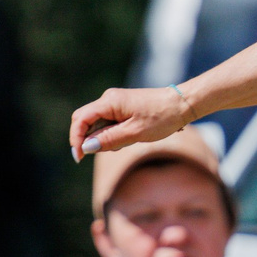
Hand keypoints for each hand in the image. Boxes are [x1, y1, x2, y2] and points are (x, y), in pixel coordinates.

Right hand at [69, 84, 192, 161]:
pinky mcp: (122, 108)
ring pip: (97, 123)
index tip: (80, 156)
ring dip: (103, 138)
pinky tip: (129, 138)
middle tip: (105, 151)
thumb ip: (109, 139)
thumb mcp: (135, 133)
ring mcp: (115, 103)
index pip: (81, 119)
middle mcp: (109, 99)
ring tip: (127, 141)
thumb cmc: (161, 117)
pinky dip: (112, 134)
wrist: (181, 104)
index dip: (76, 138)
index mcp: (109, 102)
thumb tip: (86, 147)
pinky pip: (108, 123)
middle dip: (88, 139)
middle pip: (85, 120)